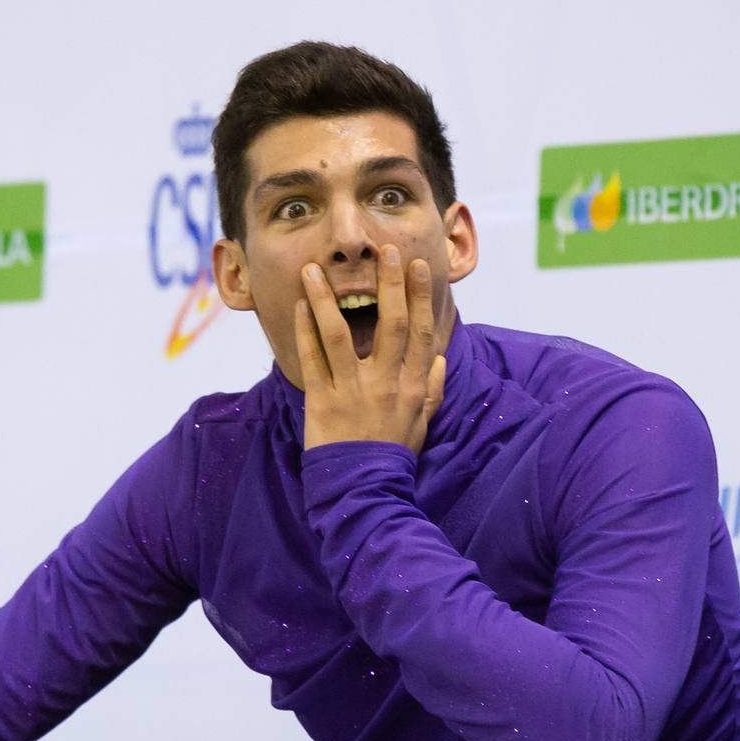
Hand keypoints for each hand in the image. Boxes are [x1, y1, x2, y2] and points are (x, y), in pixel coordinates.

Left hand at [294, 244, 446, 452]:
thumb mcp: (422, 423)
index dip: (420, 296)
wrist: (364, 489)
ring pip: (340, 335)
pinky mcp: (323, 401)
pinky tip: (299, 306)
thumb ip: (432, 389)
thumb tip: (441, 358)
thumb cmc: (393, 454)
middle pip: (392, 324)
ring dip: (326, 299)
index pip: (422, 332)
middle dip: (389, 284)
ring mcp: (353, 391)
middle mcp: (386, 383)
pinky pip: (312, 358)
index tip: (417, 265)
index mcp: (413, 386)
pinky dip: (305, 329)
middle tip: (384, 251)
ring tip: (315, 270)